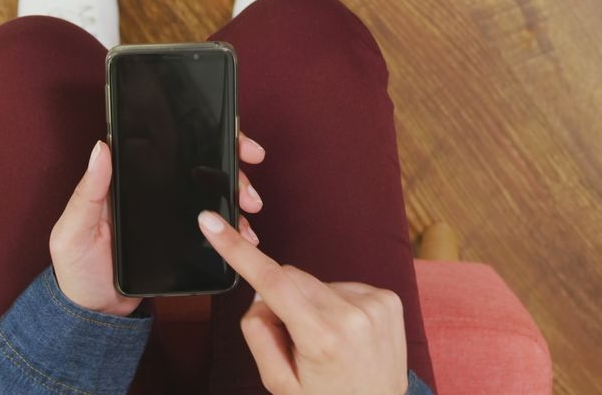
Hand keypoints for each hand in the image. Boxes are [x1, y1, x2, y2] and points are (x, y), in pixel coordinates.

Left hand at [49, 133, 266, 315]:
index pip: (165, 144)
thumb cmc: (77, 269)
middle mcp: (151, 189)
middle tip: (248, 172)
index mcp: (126, 180)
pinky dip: (231, 224)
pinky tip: (244, 231)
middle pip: (198, 163)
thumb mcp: (74, 230)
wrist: (94, 312)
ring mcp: (169, 212)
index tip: (228, 135)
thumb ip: (87, 193)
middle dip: (231, 163)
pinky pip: (211, 224)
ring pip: (211, 191)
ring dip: (236, 192)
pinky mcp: (181, 236)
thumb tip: (101, 148)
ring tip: (249, 206)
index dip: (198, 133)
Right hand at [198, 211, 408, 394]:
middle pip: (291, 277)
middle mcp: (352, 316)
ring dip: (313, 304)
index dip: (237, 250)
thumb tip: (260, 293)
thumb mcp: (279, 382)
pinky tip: (347, 333)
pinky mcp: (389, 299)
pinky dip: (337, 305)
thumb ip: (259, 333)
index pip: (270, 281)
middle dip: (282, 299)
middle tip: (295, 338)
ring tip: (329, 341)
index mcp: (321, 338)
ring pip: (317, 283)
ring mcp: (375, 304)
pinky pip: (344, 287)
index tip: (212, 223)